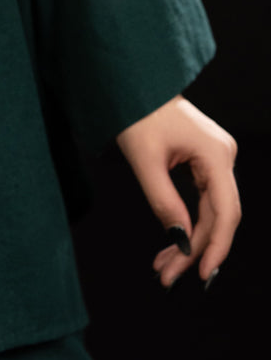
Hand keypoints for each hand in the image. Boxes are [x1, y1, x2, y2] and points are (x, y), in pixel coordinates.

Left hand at [115, 95, 240, 288]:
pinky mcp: (204, 160)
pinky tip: (173, 245)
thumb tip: (179, 239)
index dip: (217, 246)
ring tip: (165, 267)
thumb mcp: (145, 160)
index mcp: (216, 153)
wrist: (132, 82)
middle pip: (218, 216)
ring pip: (210, 211)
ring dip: (189, 240)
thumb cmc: (137, 111)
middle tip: (169, 276)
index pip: (226, 211)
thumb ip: (163, 201)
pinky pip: (202, 199)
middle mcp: (223, 156)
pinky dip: (187, 222)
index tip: (203, 273)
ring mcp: (216, 158)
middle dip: (195, 249)